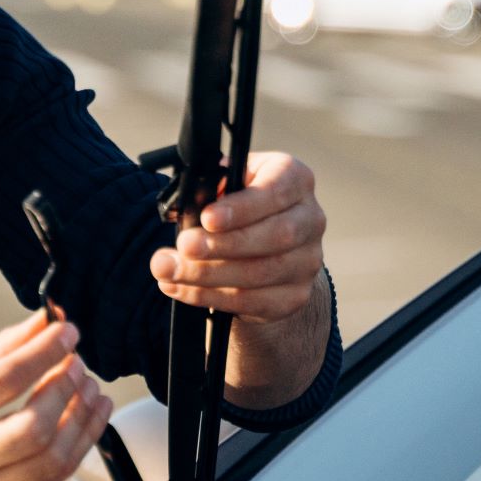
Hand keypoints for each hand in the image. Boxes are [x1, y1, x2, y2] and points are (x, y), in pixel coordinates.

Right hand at [0, 311, 113, 480]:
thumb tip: (43, 323)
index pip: (2, 381)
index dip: (44, 352)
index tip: (66, 332)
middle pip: (32, 430)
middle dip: (66, 389)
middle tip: (77, 364)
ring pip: (52, 461)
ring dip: (83, 420)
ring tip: (91, 388)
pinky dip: (79, 446)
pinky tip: (86, 419)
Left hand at [149, 151, 327, 325]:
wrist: (263, 246)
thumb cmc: (238, 205)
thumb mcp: (227, 183)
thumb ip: (212, 187)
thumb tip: (186, 205)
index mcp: (295, 179)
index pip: (276, 191)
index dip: (242, 207)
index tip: (207, 218)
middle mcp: (311, 219)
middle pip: (275, 236)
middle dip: (223, 245)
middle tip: (184, 247)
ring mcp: (308, 261)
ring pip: (261, 273)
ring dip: (208, 275)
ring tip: (169, 270)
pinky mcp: (295, 295)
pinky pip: (252, 301)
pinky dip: (209, 296)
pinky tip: (179, 288)